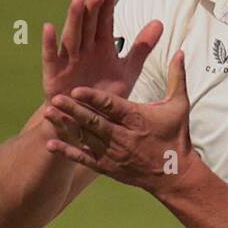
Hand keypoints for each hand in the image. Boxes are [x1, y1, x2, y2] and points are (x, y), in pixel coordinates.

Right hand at [42, 0, 162, 105]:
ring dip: (74, 19)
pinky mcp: (54, 74)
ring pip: (72, 36)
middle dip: (93, 10)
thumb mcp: (128, 70)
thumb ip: (141, 48)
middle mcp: (84, 50)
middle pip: (88, 26)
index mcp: (101, 47)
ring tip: (78, 1)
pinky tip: (49, 27)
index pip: (104, 23)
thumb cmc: (105, 94)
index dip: (107, 9)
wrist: (86, 123)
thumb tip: (159, 22)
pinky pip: (51, 57)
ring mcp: (69, 60)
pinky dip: (49, 43)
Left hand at [44, 52, 195, 196]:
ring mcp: (113, 154)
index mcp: (137, 119)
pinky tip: (51, 143)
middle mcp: (123, 136)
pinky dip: (67, 152)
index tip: (77, 90)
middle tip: (54, 99)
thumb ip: (176, 77)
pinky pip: (84, 159)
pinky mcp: (108, 167)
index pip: (112, 106)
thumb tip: (180, 52)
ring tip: (47, 115)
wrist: (175, 175)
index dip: (93, 98)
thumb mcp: (179, 105)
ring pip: (85, 138)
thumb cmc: (177, 137)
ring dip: (66, 126)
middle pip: (94, 122)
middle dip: (73, 110)